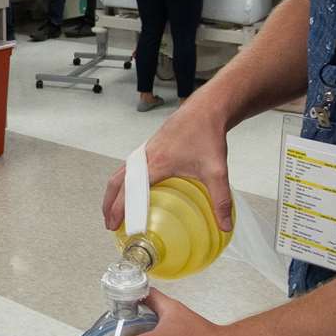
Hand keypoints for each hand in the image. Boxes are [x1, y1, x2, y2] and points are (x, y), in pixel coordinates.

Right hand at [102, 101, 234, 231]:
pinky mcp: (151, 146)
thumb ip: (221, 200)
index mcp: (156, 164)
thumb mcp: (216, 171)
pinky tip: (135, 188)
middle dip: (109, 203)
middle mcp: (146, 156)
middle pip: (117, 181)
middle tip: (110, 223)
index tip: (116, 226)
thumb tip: (225, 226)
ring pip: (121, 172)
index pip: (130, 191)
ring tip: (115, 209)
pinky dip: (124, 180)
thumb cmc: (208, 135)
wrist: (206, 109)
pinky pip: (130, 166)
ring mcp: (147, 150)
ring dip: (114, 191)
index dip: (120, 210)